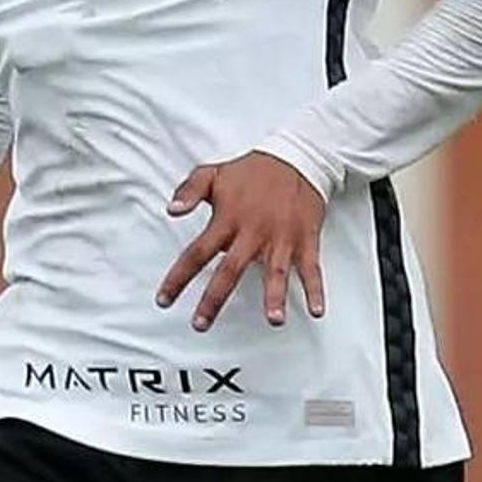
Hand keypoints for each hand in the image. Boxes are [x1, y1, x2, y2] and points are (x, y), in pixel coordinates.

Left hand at [156, 152, 327, 331]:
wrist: (296, 158)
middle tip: (201, 324)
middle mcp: (253, 233)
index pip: (197, 253)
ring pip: (276, 272)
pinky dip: (315, 289)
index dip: (178, 278)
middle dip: (214, 299)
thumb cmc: (252, 171)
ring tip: (274, 319)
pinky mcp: (305, 240)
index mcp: (228, 220)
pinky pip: (311, 268)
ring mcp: (281, 238)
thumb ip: (189, 191)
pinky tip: (317, 310)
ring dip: (275, 296)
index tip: (164, 300)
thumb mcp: (213, 173)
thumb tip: (171, 209)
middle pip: (229, 271)